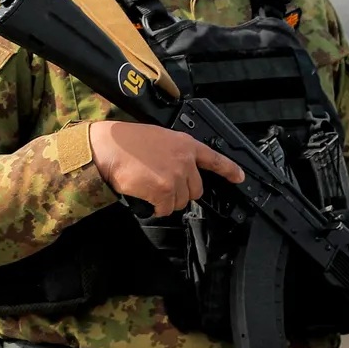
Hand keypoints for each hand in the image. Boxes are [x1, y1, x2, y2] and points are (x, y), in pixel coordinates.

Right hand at [88, 120, 244, 214]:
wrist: (109, 147)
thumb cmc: (128, 143)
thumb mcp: (161, 138)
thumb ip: (176, 153)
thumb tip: (180, 169)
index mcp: (186, 145)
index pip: (215, 159)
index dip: (229, 170)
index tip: (239, 177)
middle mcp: (185, 160)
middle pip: (196, 189)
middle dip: (182, 193)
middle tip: (164, 188)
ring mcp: (176, 175)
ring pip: (181, 201)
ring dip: (168, 202)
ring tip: (151, 189)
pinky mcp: (164, 190)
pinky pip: (166, 209)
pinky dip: (156, 209)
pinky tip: (146, 198)